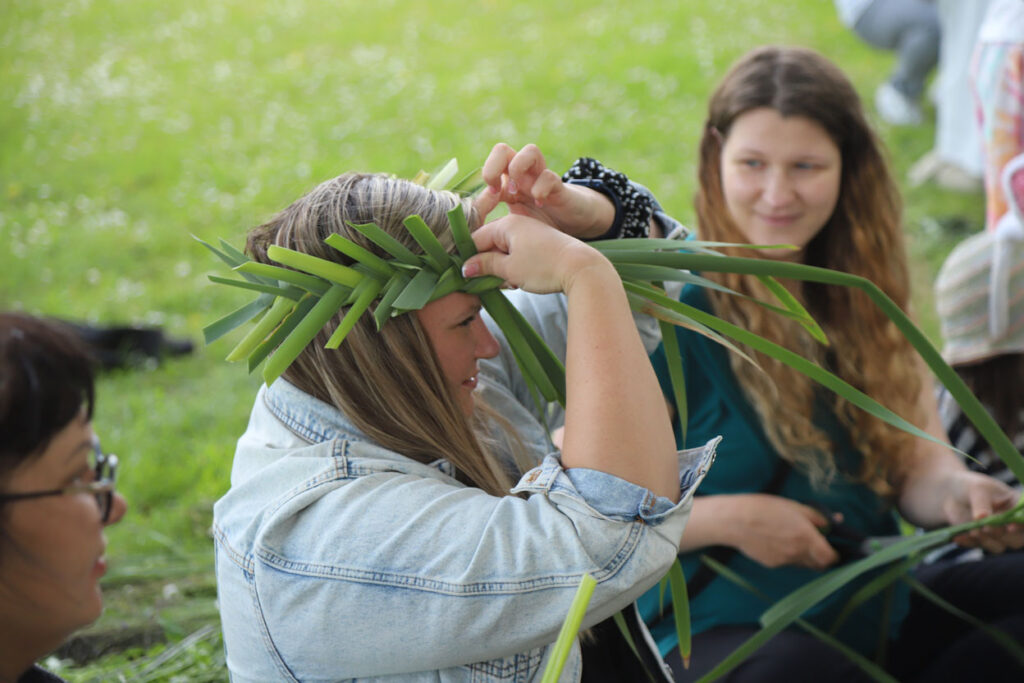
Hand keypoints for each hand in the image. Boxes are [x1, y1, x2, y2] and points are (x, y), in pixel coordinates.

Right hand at [462, 214, 609, 294]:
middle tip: (496, 283)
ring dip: (504, 268)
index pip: (477, 238)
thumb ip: (485, 266)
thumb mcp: (509, 269)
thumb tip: (466, 267)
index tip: (469, 276)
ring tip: (512, 283)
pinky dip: (517, 266)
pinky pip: (520, 253)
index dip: (471, 259)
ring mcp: (531, 232)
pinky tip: (522, 280)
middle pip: (491, 244)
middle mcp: (518, 223)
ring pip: (506, 250)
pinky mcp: (542, 242)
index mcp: (507, 224)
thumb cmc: (544, 267)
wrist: (581, 269)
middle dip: (490, 265)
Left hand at [475, 143, 615, 238]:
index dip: (479, 191)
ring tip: (517, 191)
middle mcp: (523, 176)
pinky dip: (541, 187)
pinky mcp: (560, 186)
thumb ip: (494, 231)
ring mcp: (541, 178)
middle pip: (502, 150)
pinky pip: (550, 176)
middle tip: (496, 190)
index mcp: (508, 185)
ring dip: (518, 168)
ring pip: (529, 150)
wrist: (572, 228)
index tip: (480, 211)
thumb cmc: (540, 227)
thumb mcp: (513, 228)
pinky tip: (540, 202)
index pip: (487, 172)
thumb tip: (471, 245)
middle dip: (493, 166)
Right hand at [725, 494, 839, 569]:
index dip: (834, 554)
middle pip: (819, 565)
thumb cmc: (764, 508)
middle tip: (816, 544)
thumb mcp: (793, 506)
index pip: (830, 558)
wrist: (734, 521)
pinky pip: (787, 562)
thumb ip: (816, 517)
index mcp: (806, 537)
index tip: (832, 547)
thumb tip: (835, 521)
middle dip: (821, 557)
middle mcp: (798, 553)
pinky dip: (788, 555)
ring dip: (805, 556)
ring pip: (803, 564)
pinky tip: (776, 541)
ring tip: (792, 539)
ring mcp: (784, 561)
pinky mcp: (772, 564)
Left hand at [939, 471, 1023, 552]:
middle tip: (985, 527)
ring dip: (986, 540)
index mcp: (1017, 507)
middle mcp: (1012, 524)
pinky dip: (969, 542)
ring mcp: (997, 534)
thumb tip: (982, 518)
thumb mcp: (978, 489)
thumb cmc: (972, 487)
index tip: (1010, 527)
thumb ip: (982, 504)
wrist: (952, 493)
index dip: (1021, 525)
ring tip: (972, 531)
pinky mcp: (982, 540)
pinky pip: (978, 546)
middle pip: (1016, 539)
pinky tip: (958, 537)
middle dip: (1000, 534)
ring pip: (999, 546)